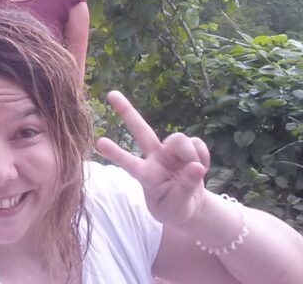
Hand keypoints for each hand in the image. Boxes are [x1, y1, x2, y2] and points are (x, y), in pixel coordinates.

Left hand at [95, 90, 210, 226]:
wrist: (189, 205)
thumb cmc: (175, 208)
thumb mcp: (178, 207)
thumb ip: (185, 188)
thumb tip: (196, 167)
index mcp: (146, 175)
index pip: (129, 164)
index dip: (116, 153)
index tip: (98, 142)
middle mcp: (154, 158)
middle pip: (141, 130)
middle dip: (127, 111)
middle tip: (111, 93)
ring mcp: (170, 151)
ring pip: (180, 139)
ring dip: (191, 154)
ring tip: (196, 171)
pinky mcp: (187, 149)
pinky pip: (198, 143)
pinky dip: (203, 156)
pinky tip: (200, 169)